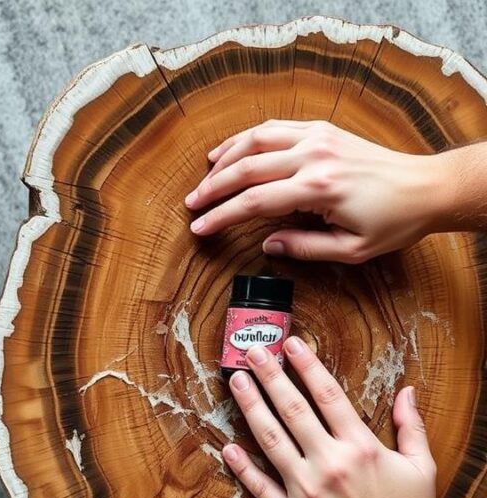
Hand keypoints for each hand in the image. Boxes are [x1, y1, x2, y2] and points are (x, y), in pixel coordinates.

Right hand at [184, 120, 450, 262]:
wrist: (426, 187)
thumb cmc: (393, 221)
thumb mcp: (350, 249)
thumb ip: (304, 248)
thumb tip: (266, 245)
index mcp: (318, 189)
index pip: (253, 202)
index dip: (221, 216)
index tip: (199, 227)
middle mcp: (314, 157)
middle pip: (246, 168)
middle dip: (213, 187)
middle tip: (192, 203)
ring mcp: (318, 137)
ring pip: (255, 139)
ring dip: (225, 157)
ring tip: (206, 175)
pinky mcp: (322, 130)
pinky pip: (275, 127)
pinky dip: (248, 138)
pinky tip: (232, 150)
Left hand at [221, 337, 441, 497]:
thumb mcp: (421, 467)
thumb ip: (410, 427)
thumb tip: (407, 391)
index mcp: (360, 447)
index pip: (328, 395)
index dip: (307, 366)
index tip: (291, 343)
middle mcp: (329, 464)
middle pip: (292, 409)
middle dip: (270, 376)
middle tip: (252, 351)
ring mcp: (306, 491)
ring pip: (270, 440)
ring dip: (250, 407)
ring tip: (236, 382)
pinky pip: (261, 487)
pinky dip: (243, 466)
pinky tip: (228, 446)